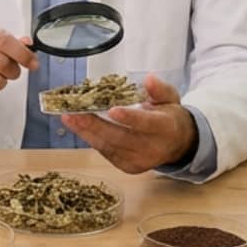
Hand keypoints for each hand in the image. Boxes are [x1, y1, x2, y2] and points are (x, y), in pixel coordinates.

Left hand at [61, 74, 196, 173]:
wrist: (177, 145)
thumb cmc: (169, 116)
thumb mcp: (171, 98)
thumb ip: (159, 89)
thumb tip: (148, 79)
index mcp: (165, 128)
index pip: (146, 124)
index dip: (130, 118)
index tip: (113, 110)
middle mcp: (152, 148)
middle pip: (121, 137)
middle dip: (95, 126)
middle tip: (74, 114)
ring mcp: (139, 161)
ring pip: (110, 146)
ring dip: (86, 132)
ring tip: (69, 118)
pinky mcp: (128, 167)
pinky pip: (106, 152)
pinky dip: (92, 139)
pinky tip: (79, 127)